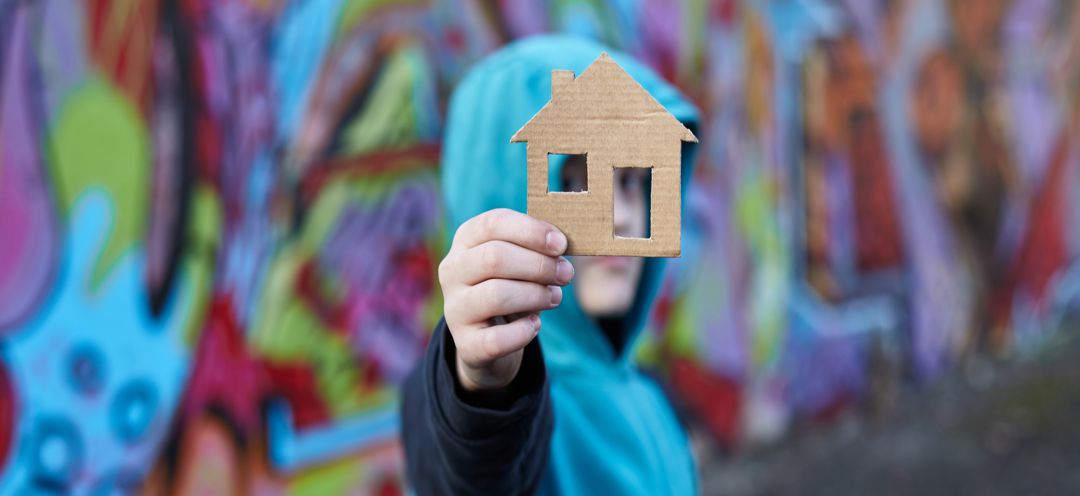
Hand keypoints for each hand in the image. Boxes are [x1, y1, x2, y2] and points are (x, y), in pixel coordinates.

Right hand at [439, 208, 573, 391]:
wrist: (487, 338)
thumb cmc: (511, 286)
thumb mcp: (519, 261)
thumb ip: (537, 247)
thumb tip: (563, 242)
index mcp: (466, 241)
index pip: (493, 224)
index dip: (531, 231)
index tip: (561, 244)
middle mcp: (452, 271)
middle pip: (494, 258)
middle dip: (539, 265)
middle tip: (565, 274)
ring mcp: (454, 308)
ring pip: (496, 295)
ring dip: (536, 295)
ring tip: (554, 297)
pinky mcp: (466, 343)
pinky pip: (497, 339)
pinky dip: (524, 331)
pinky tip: (535, 325)